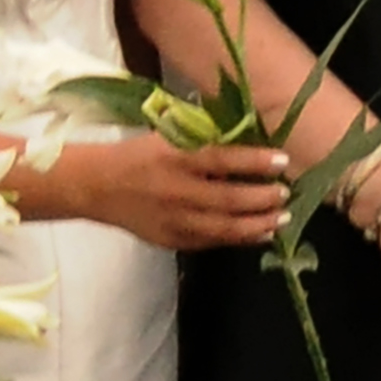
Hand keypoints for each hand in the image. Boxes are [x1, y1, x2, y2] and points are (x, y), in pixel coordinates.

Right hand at [49, 137, 290, 251]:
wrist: (94, 186)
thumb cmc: (136, 155)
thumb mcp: (165, 138)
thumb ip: (200, 142)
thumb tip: (244, 139)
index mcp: (174, 159)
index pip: (223, 160)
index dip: (256, 162)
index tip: (283, 160)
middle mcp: (176, 192)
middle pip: (230, 200)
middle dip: (264, 198)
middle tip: (286, 194)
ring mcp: (174, 220)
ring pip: (225, 228)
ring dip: (258, 224)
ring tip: (282, 219)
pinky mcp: (172, 240)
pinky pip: (212, 242)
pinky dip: (239, 239)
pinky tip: (259, 234)